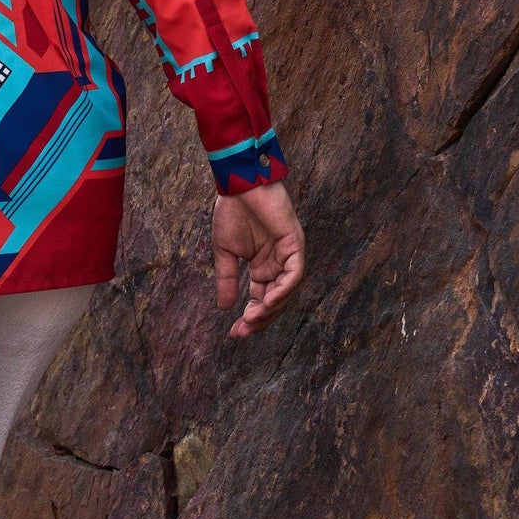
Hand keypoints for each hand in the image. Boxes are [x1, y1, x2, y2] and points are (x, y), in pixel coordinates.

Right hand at [213, 183, 304, 338]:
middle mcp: (278, 264)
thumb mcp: (225, 252)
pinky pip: (294, 274)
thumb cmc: (233, 212)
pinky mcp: (295, 244)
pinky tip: (268, 302)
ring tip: (252, 319)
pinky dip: (283, 290)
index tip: (234, 333)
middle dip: (260, 319)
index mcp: (263, 266)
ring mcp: (288, 255)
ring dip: (271, 308)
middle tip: (242, 332)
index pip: (260, 299)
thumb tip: (224, 308)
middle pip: (275, 300)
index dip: (250, 318)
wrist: (239, 184)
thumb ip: (227, 280)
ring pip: (287, 291)